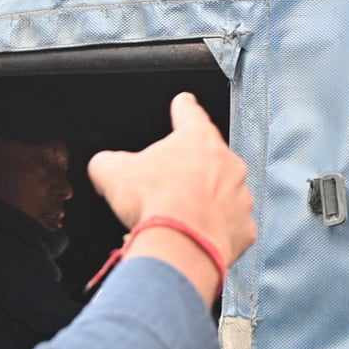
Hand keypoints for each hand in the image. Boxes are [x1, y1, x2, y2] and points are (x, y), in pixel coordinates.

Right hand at [89, 94, 254, 296]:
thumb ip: (108, 162)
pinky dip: (213, 231)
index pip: (189, 113)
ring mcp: (240, 196)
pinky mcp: (244, 228)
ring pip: (222, 194)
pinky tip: (193, 237)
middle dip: (188, 171)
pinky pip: (229, 226)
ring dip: (203, 202)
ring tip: (178, 218)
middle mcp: (227, 164)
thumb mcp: (113, 172)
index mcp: (197, 139)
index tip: (183, 103)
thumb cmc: (155, 203)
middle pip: (208, 159)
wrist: (181, 246)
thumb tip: (104, 166)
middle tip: (167, 187)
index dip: (182, 107)